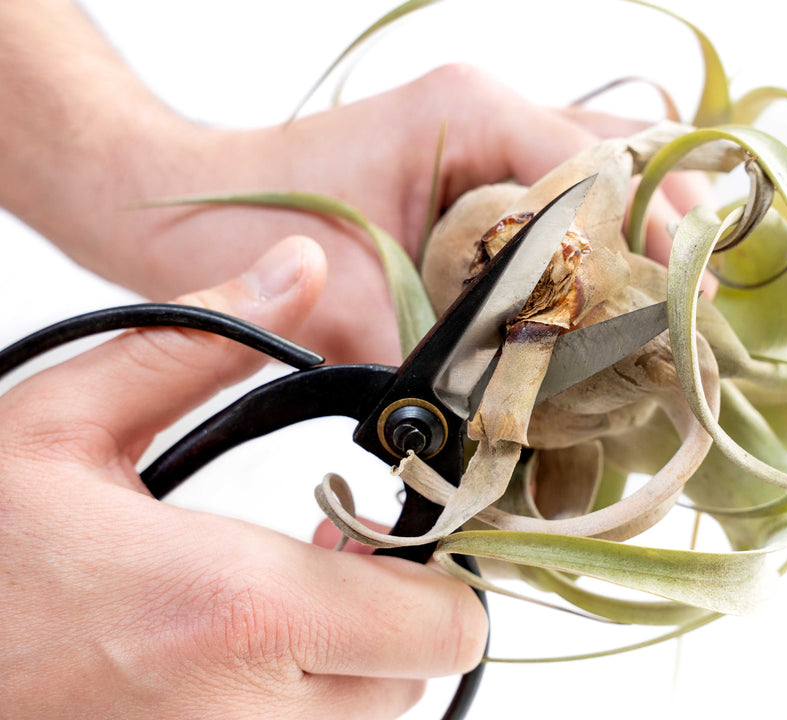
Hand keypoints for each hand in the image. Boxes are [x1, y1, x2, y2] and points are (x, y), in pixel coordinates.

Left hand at [0, 1, 708, 365]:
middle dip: (665, 237)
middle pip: (623, 160)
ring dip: (636, 245)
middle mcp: (494, 117)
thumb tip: (494, 432)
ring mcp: (489, 145)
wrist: (181, 199)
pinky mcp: (477, 184)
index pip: (599, 167)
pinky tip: (606, 318)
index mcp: (472, 113)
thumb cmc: (240, 219)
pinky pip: (562, 210)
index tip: (685, 309)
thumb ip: (421, 357)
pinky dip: (593, 258)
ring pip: (602, 181)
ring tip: (664, 320)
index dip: (652, 239)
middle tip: (692, 317)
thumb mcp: (336, 297)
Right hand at [0, 237, 487, 718]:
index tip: (366, 517)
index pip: (443, 624)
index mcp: (232, 613)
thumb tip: (300, 266)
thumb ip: (197, 343)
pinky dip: (300, 704)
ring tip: (272, 603)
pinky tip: (232, 656)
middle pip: (419, 676)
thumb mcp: (59, 427)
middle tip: (322, 549)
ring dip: (350, 662)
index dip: (432, 567)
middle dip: (395, 609)